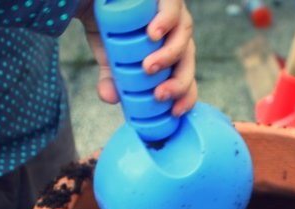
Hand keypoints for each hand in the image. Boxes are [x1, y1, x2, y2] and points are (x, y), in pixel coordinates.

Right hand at [76, 0, 197, 115]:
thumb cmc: (106, 22)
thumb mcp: (107, 54)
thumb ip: (110, 77)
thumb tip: (109, 99)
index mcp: (168, 47)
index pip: (186, 73)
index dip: (186, 94)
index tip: (174, 112)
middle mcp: (174, 28)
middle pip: (188, 57)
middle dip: (178, 81)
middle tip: (158, 95)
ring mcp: (171, 8)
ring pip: (184, 33)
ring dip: (169, 54)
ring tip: (148, 67)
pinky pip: (172, 6)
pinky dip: (166, 20)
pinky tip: (154, 34)